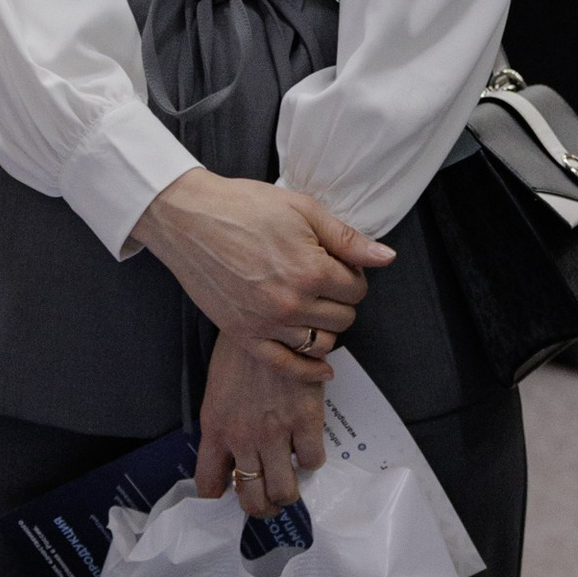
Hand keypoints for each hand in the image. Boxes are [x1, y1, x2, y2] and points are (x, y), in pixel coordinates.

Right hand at [132, 169, 390, 372]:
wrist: (190, 219)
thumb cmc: (246, 206)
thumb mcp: (304, 210)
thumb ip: (347, 240)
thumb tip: (387, 257)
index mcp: (311, 270)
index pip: (357, 290)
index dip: (354, 276)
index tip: (340, 266)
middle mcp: (292, 303)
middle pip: (343, 318)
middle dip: (342, 300)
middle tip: (326, 281)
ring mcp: (266, 324)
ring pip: (321, 343)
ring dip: (326, 327)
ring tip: (315, 307)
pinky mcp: (243, 335)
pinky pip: (285, 366)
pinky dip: (308, 370)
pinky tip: (323, 367)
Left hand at [197, 330, 324, 518]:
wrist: (269, 315)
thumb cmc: (240, 349)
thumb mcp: (217, 390)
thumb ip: (223, 425)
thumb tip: (235, 452)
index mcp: (215, 430)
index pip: (209, 486)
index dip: (221, 496)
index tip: (232, 490)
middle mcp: (243, 439)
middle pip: (252, 500)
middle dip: (261, 507)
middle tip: (269, 496)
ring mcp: (275, 432)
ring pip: (284, 491)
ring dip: (288, 492)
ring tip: (291, 479)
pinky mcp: (306, 419)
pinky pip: (312, 461)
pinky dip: (311, 459)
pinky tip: (308, 445)